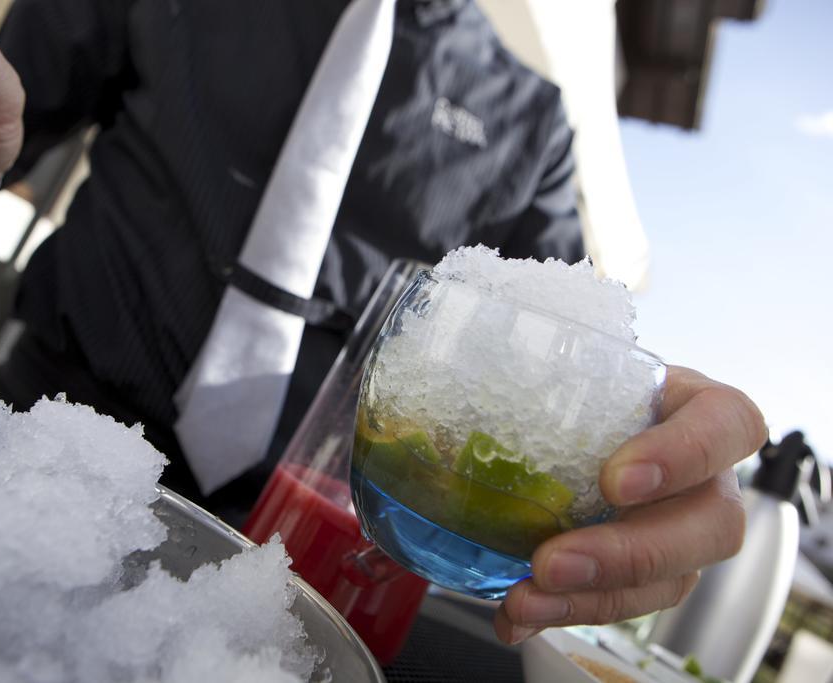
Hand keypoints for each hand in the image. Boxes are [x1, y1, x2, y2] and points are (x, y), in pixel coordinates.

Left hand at [493, 366, 767, 643]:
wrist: (583, 424)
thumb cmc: (583, 390)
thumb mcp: (565, 373)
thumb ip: (515, 384)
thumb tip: (406, 427)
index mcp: (695, 409)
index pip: (728, 422)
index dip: (685, 455)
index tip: (615, 481)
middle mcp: (706, 477)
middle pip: (712, 525)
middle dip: (629, 552)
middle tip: (552, 561)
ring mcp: (684, 531)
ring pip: (672, 580)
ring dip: (593, 599)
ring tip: (526, 599)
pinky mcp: (652, 575)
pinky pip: (622, 606)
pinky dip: (564, 614)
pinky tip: (517, 616)